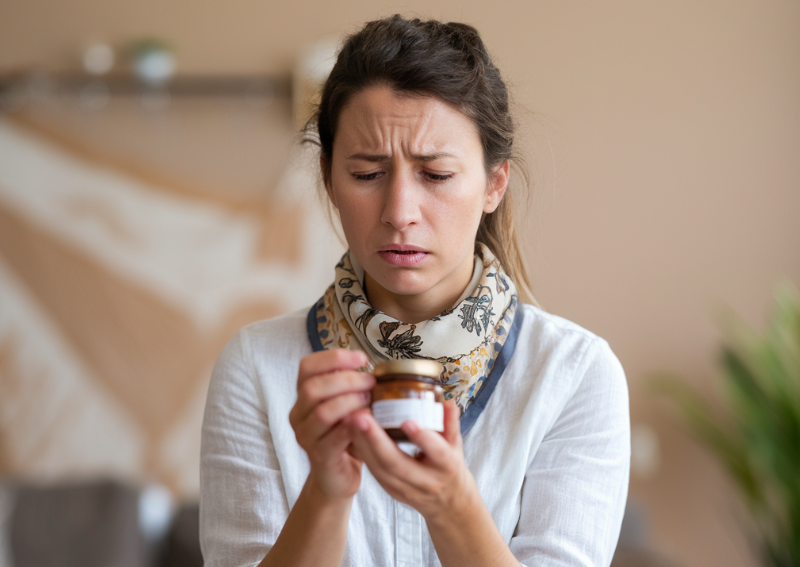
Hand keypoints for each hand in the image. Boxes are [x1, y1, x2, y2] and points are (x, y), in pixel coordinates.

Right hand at [289, 349, 374, 499]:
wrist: (337, 476)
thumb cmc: (345, 435)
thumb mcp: (345, 405)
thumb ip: (350, 386)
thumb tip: (376, 366)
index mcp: (303, 396)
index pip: (307, 366)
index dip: (334, 357)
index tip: (362, 358)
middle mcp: (298, 414)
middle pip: (312, 387)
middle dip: (346, 380)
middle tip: (370, 382)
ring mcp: (306, 437)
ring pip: (322, 412)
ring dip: (351, 402)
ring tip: (370, 400)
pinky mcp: (319, 457)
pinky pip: (334, 438)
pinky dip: (354, 426)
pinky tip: (368, 422)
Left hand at [349, 399, 473, 521]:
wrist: (447, 503)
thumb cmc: (450, 467)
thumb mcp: (455, 444)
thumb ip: (450, 422)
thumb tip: (447, 398)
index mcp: (446, 467)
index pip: (436, 452)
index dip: (422, 438)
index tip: (407, 421)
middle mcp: (426, 481)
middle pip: (397, 464)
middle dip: (376, 440)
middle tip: (361, 417)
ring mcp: (406, 489)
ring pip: (379, 469)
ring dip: (362, 444)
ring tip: (350, 420)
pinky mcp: (391, 491)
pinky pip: (373, 471)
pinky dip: (361, 452)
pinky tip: (351, 433)